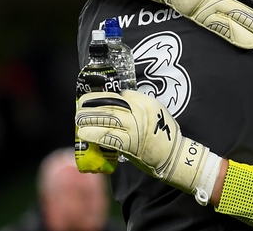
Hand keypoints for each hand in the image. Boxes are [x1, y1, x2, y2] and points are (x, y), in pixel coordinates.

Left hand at [76, 90, 220, 202]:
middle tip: (79, 105)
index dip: (103, 96)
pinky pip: (109, 137)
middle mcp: (140, 112)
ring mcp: (135, 128)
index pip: (120, 95)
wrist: (174, 156)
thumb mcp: (156, 113)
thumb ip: (138, 107)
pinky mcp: (131, 144)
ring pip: (107, 119)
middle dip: (91, 104)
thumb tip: (116, 105)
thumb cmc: (164, 135)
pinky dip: (95, 135)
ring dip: (89, 119)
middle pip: (110, 105)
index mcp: (146, 103)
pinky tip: (84, 134)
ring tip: (78, 119)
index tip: (92, 98)